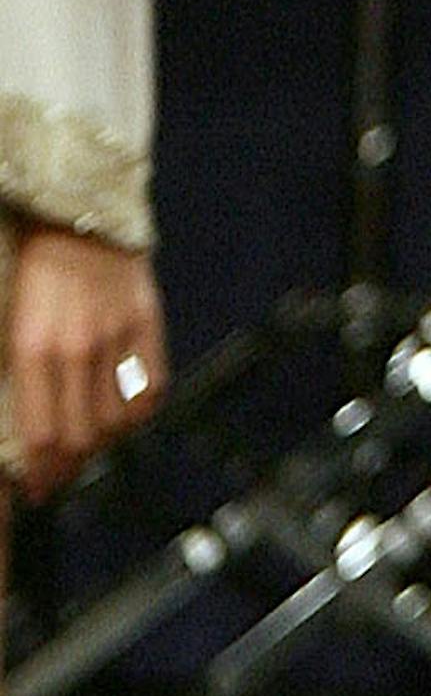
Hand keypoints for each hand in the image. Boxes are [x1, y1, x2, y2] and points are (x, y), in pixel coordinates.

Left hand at [7, 225, 164, 500]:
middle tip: (60, 477)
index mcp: (32, 347)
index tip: (37, 488)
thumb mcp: (10, 324)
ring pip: (116, 421)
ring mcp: (116, 335)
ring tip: (89, 448)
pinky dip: (139, 414)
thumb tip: (29, 430)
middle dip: (68, 469)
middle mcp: (76, 348)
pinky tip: (124, 416)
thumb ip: (20, 376)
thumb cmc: (30, 266)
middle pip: (79, 438)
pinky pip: (151, 389)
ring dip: (102, 445)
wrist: (77, 207)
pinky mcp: (146, 321)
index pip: (41, 436)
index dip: (40, 472)